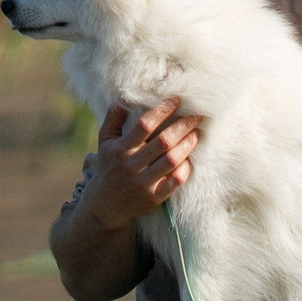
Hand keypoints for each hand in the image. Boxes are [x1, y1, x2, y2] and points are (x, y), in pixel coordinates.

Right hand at [80, 100, 202, 226]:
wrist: (106, 205)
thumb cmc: (109, 165)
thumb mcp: (105, 141)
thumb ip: (114, 118)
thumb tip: (125, 95)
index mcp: (119, 149)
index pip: (144, 125)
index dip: (162, 111)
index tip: (177, 100)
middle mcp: (131, 165)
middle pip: (164, 141)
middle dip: (183, 125)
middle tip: (197, 115)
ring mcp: (143, 183)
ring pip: (173, 160)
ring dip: (188, 144)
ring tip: (196, 133)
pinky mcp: (154, 197)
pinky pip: (176, 180)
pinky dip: (186, 167)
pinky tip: (190, 157)